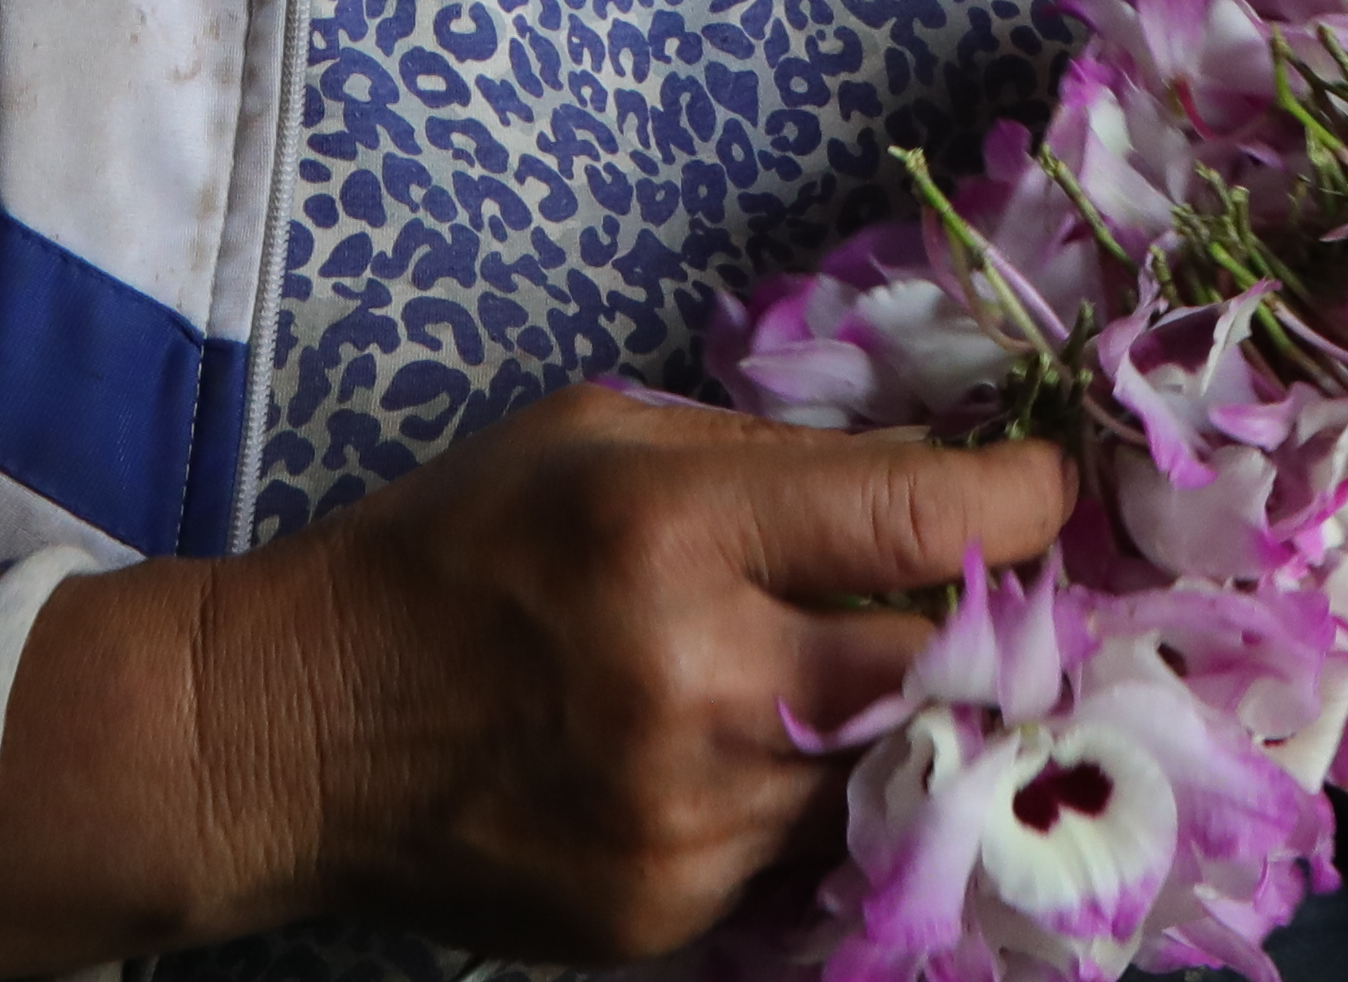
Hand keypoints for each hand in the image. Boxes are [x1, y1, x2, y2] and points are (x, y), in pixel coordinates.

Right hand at [0, 386, 1071, 975]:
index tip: (1054, 488)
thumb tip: (949, 463)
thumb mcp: (601, 433)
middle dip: (985, 624)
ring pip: (893, 768)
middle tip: (977, 595)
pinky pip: (809, 850)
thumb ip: (781, 454)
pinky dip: (809, 799)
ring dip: (903, 721)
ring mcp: (687, 819)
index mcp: (675, 532)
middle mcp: (696, 683)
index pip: (931, 519)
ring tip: (846, 671)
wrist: (294, 736)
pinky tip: (751, 755)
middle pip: (947, 663)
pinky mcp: (668, 914)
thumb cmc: (454, 552)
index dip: (1029, 498)